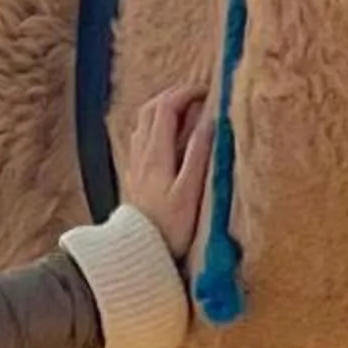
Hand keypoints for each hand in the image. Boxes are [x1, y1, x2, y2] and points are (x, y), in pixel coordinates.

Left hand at [115, 80, 218, 262]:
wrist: (139, 256)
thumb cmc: (170, 228)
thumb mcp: (190, 191)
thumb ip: (200, 154)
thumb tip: (211, 120)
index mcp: (156, 154)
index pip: (166, 107)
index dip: (187, 92)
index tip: (209, 92)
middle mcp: (142, 155)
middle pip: (151, 110)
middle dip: (175, 95)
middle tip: (199, 96)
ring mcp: (136, 166)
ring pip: (144, 124)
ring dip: (165, 110)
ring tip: (188, 112)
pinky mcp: (136, 178)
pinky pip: (143, 141)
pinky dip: (158, 128)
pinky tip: (171, 138)